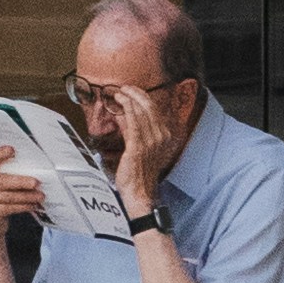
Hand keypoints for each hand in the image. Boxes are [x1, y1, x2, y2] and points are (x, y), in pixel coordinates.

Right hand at [0, 147, 47, 235]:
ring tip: (38, 196)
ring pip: (6, 197)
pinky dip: (22, 207)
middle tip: (36, 183)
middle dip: (20, 182)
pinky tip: (31, 204)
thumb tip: (25, 160)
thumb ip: (6, 166)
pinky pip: (7, 209)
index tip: (12, 151)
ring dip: (25, 197)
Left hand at [104, 79, 195, 215]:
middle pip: (149, 107)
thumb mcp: (143, 149)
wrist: (140, 194)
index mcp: (165, 137)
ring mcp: (151, 141)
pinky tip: (119, 101)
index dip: (143, 98)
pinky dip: (126, 108)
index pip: (155, 110)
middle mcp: (161, 137)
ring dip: (128, 98)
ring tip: (118, 93)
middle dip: (136, 93)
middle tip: (124, 88)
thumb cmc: (140, 174)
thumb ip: (135, 132)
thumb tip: (123, 117)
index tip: (132, 91)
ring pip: (141, 111)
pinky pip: (133, 121)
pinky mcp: (139, 146)